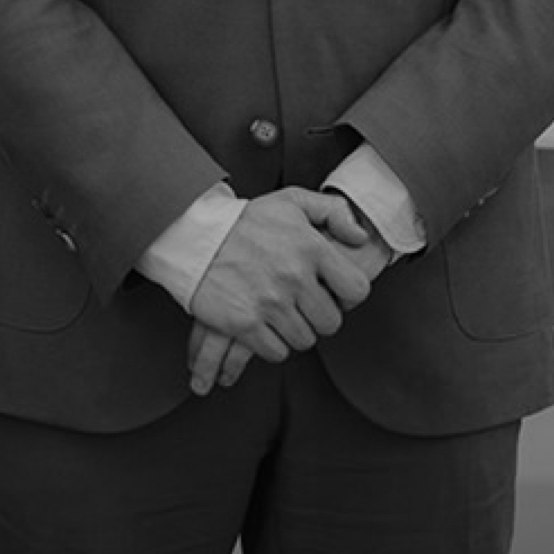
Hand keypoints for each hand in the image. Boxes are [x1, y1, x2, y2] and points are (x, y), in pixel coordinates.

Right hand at [185, 190, 377, 385]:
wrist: (192, 236)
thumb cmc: (243, 220)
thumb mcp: (290, 202)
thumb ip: (332, 211)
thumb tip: (361, 238)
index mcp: (310, 247)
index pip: (356, 289)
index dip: (347, 295)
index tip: (332, 292)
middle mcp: (294, 277)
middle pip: (330, 322)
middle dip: (317, 316)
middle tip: (300, 304)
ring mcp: (270, 303)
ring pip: (304, 340)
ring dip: (293, 331)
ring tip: (278, 312)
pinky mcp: (245, 324)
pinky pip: (276, 351)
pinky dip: (271, 343)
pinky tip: (261, 323)